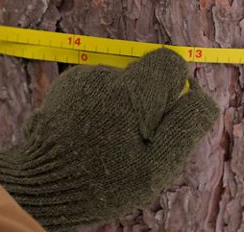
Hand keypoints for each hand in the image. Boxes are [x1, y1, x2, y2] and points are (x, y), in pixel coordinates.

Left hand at [0, 49, 218, 230]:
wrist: (42, 182)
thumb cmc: (103, 181)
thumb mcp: (156, 166)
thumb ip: (186, 126)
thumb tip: (201, 94)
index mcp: (130, 91)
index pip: (170, 62)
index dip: (175, 88)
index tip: (163, 118)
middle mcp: (104, 75)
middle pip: (145, 73)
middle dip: (148, 101)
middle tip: (133, 139)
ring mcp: (81, 77)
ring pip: (121, 82)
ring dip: (122, 105)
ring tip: (104, 141)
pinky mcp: (66, 85)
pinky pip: (97, 87)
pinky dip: (99, 105)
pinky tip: (87, 134)